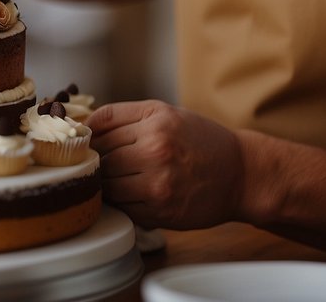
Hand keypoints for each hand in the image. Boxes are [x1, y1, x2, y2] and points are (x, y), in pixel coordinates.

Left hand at [88, 100, 243, 229]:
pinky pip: (124, 207)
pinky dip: (121, 202)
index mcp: (156, 121)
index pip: (101, 125)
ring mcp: (159, 183)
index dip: (90, 134)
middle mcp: (157, 150)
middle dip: (97, 161)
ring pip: (108, 185)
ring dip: (106, 184)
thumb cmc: (201, 141)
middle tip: (100, 163)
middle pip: (102, 157)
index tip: (89, 140)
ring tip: (115, 179)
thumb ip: (125, 116)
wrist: (241, 174)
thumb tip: (85, 126)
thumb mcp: (167, 114)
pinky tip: (131, 194)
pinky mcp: (161, 211)